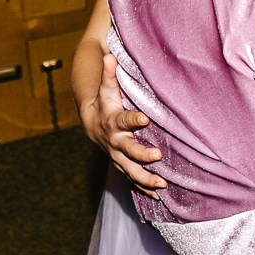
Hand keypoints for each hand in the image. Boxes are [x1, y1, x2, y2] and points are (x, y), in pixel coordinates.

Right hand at [79, 52, 166, 192]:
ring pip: (130, 171)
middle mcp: (114, 142)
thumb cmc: (105, 102)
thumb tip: (109, 55)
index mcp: (113, 122)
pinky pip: (132, 180)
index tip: (145, 118)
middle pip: (128, 151)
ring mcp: (117, 157)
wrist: (91, 124)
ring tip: (163, 184)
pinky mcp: (122, 166)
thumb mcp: (106, 88)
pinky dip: (144, 190)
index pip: (124, 120)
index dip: (133, 119)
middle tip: (157, 155)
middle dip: (141, 154)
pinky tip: (159, 198)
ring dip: (146, 179)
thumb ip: (109, 74)